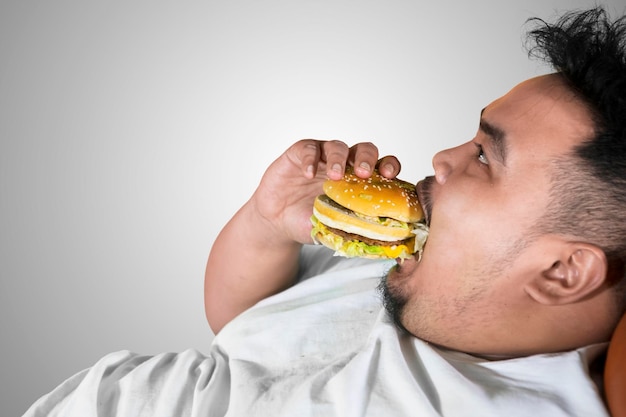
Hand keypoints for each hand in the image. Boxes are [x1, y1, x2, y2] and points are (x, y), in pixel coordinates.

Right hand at [251, 139, 401, 244]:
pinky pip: (308, 149)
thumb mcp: (332, 228)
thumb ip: (351, 229)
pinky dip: (310, 159)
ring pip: (337, 146)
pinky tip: (308, 174)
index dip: (389, 166)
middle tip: (363, 174)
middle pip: (364, 149)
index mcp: (358, 180)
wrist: (277, 221)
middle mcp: (343, 164)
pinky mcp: (299, 154)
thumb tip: (377, 241)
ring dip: (339, 159)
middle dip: (367, 158)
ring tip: (334, 176)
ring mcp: (322, 157)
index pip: (381, 166)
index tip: (390, 176)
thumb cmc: (308, 221)